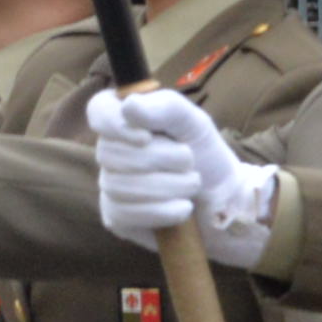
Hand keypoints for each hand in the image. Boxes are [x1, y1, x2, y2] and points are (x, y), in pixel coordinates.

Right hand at [89, 88, 274, 263]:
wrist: (223, 198)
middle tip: (190, 162)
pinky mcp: (116, 216)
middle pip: (111, 153)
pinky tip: (181, 208)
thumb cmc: (205, 153)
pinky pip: (125, 214)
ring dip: (170, 187)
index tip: (146, 137)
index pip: (98, 109)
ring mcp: (109, 185)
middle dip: (162, 159)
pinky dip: (163, 212)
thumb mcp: (194, 122)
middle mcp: (109, 151)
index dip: (114, 124)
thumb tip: (128, 105)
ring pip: (120, 186)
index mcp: (125, 119)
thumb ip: (165, 107)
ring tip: (191, 185)